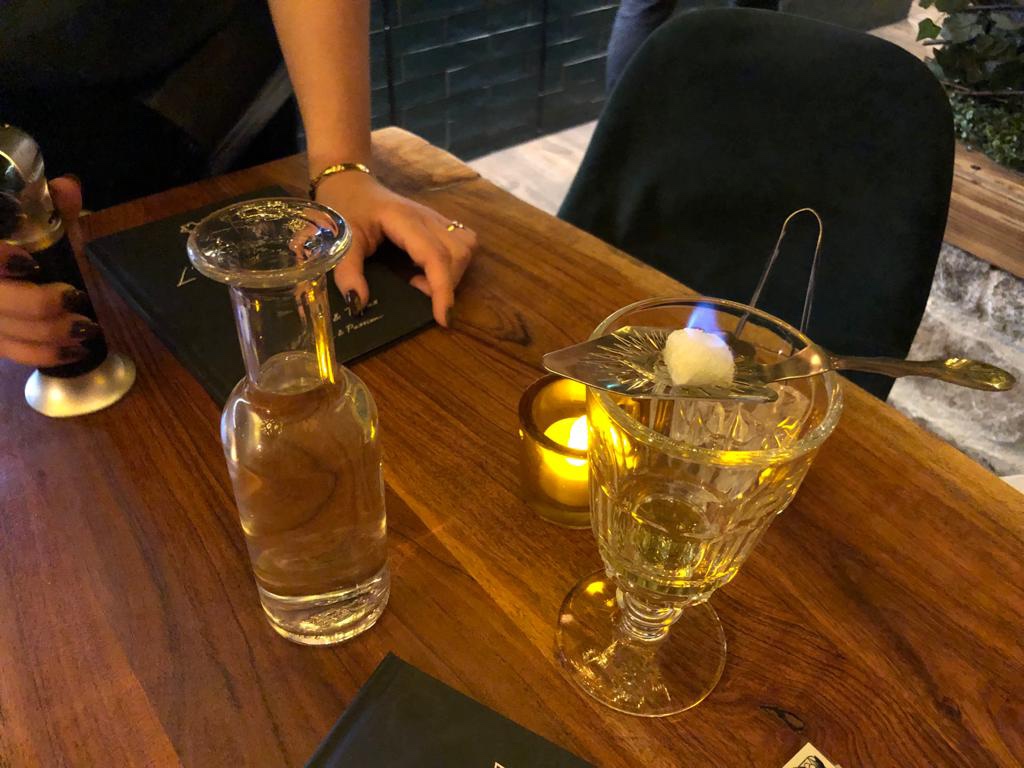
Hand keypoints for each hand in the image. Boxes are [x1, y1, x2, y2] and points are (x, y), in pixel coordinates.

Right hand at [0, 176, 100, 366]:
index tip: (30, 263)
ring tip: (85, 327)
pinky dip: (45, 354)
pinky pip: (14, 353)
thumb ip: (47, 206)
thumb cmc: (12, 241)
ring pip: (6, 333)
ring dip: (50, 334)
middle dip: (38, 305)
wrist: (9, 278)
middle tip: (73, 297)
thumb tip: (69, 187)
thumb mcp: (22, 221)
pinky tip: (74, 350)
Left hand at [315, 171, 475, 326]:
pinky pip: (462, 243)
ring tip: (423, 282)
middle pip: (459, 252)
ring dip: (453, 273)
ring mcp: (436, 218)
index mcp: (404, 220)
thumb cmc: (344, 208)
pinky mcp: (438, 223)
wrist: (350, 184)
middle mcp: (427, 218)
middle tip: (417, 292)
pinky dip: (454, 263)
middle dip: (447, 282)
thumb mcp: (340, 241)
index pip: (436, 256)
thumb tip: (359, 305)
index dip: (442, 289)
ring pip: (466, 247)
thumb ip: (347, 272)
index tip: (442, 319)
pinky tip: (430, 270)